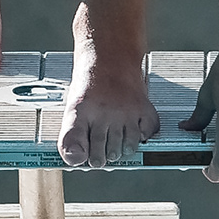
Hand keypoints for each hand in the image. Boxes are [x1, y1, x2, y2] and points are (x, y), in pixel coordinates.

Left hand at [58, 54, 162, 169]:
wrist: (109, 59)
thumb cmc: (91, 88)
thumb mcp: (72, 110)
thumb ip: (70, 138)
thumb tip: (75, 159)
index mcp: (82, 113)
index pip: (80, 147)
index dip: (84, 157)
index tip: (86, 159)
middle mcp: (105, 112)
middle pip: (108, 152)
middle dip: (104, 157)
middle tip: (102, 156)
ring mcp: (126, 111)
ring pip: (128, 146)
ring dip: (123, 150)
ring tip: (116, 145)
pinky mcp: (144, 108)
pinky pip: (147, 133)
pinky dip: (143, 137)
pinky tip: (133, 132)